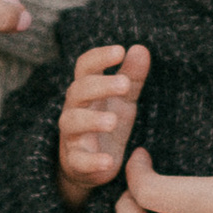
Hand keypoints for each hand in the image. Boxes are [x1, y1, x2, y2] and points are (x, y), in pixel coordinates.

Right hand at [55, 42, 149, 204]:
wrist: (88, 165)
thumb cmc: (105, 122)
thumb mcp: (123, 100)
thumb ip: (132, 76)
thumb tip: (140, 48)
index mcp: (86, 90)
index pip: (85, 66)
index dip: (99, 56)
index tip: (120, 50)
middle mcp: (74, 109)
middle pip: (78, 90)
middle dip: (100, 85)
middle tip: (125, 84)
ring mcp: (72, 135)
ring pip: (72, 122)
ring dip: (92, 120)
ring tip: (113, 121)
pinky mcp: (76, 161)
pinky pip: (79, 160)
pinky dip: (92, 161)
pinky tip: (109, 161)